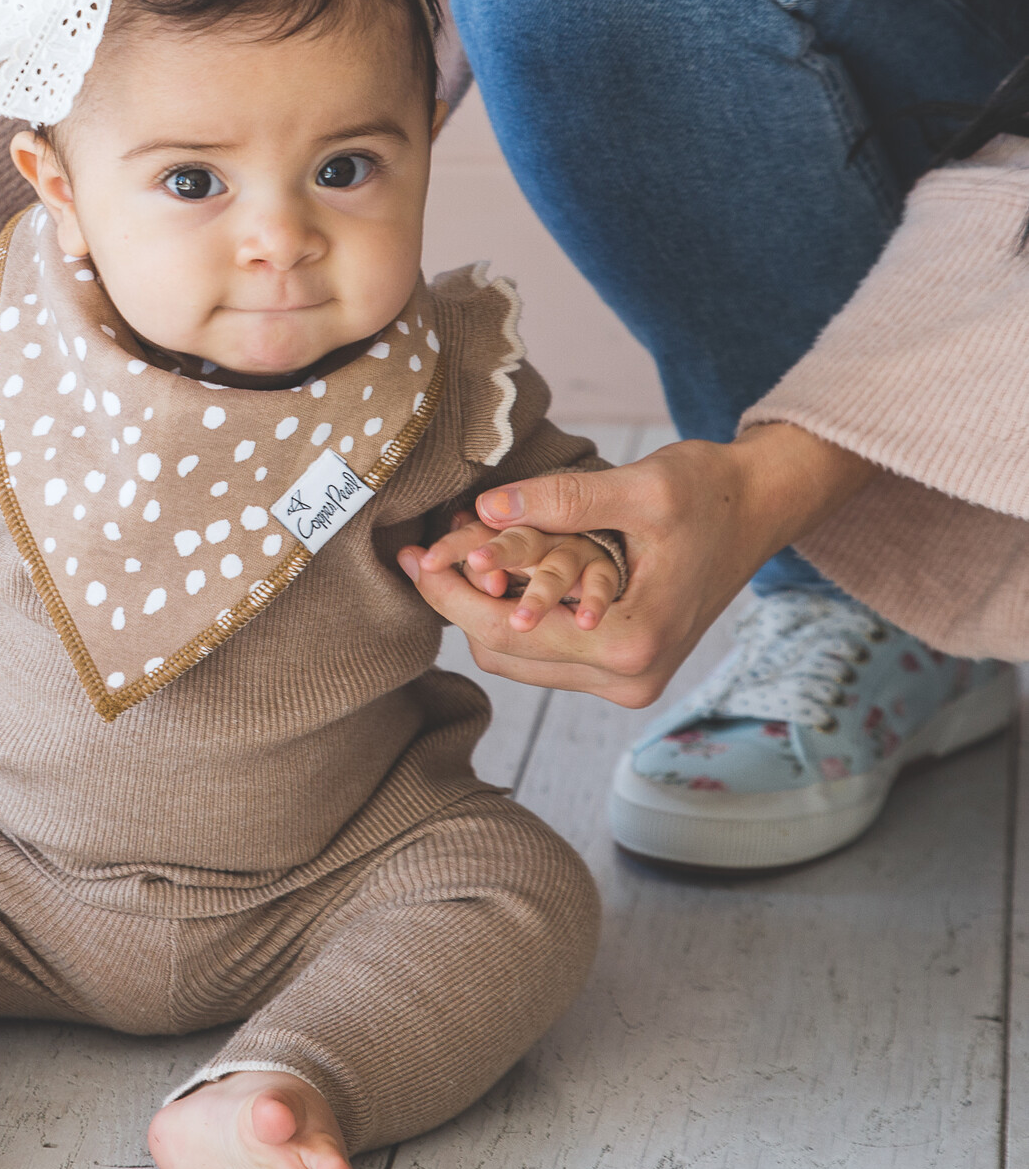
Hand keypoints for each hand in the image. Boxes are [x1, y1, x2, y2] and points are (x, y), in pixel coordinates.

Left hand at [396, 427, 876, 705]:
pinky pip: (543, 654)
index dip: (449, 594)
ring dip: (481, 611)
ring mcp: (626, 682)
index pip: (507, 632)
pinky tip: (490, 573)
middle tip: (416, 554)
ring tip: (446, 558)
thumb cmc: (710, 490)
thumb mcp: (640, 486)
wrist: (761, 506)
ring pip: (517, 660)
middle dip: (456, 603)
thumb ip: (562, 501)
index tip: (408, 557)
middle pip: (504, 654)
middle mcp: (627, 680)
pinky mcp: (622, 669)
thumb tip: (482, 510)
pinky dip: (512, 616)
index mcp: (632, 644)